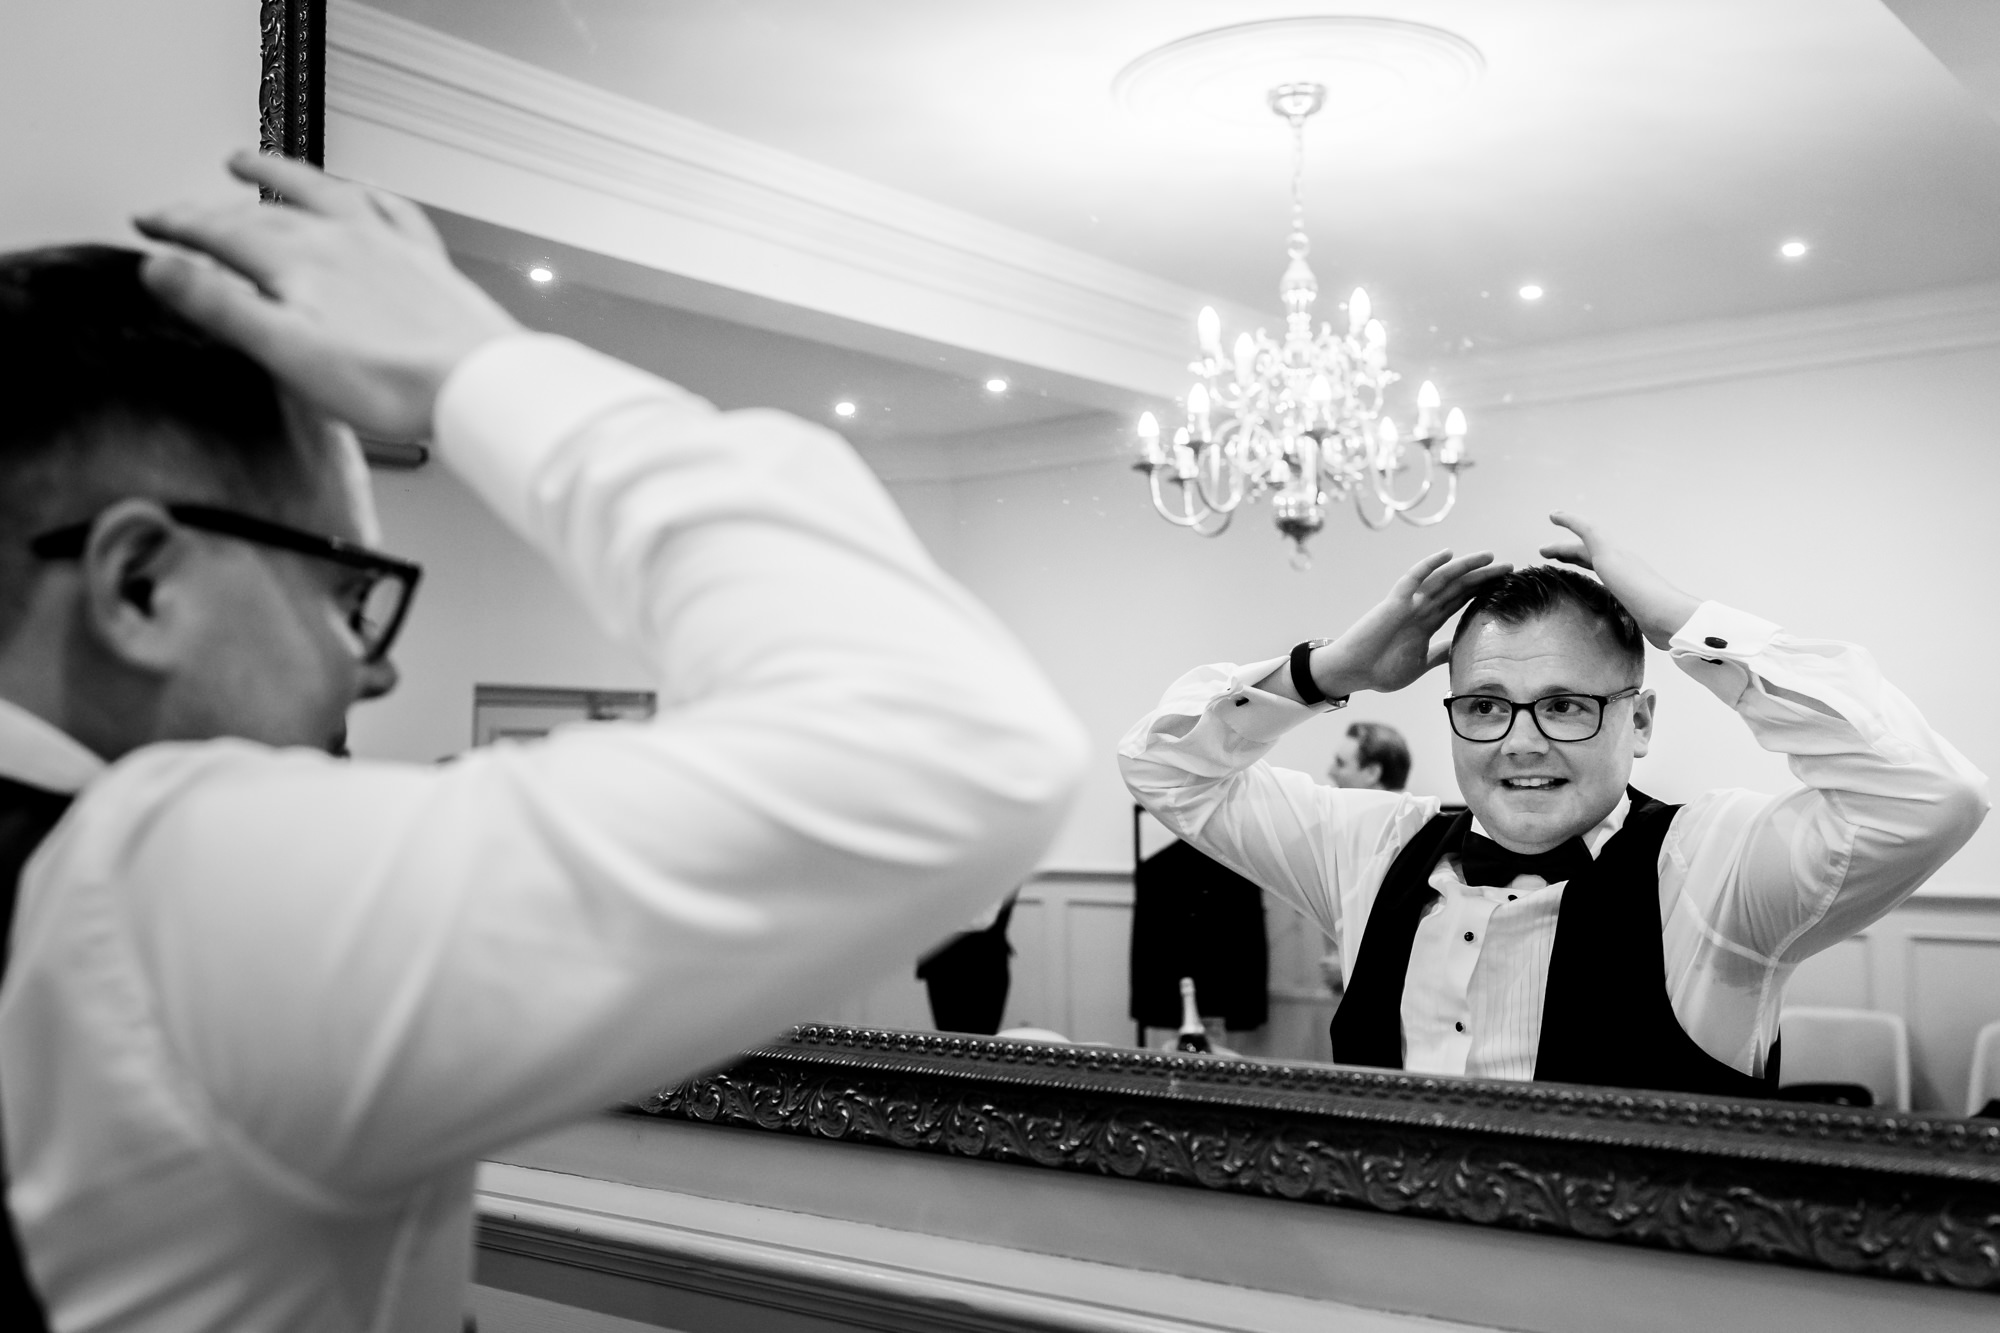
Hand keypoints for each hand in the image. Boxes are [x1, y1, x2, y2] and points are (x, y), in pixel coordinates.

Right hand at [134, 151, 519, 440]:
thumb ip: (221, 307)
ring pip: (323, 194)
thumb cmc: (391, 382)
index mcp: (299, 262)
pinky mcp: (426, 263)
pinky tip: (364, 192)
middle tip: (179, 209)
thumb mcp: (286, 350)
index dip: (177, 225)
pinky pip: (390, 211)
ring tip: (248, 163)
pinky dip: (366, 194)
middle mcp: (342, 240)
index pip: (220, 231)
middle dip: (212, 207)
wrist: (480, 385)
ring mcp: (387, 246)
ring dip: (280, 175)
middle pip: (262, 212)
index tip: (147, 222)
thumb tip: (162, 270)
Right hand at [1312, 549, 1513, 697]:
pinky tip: (1447, 554)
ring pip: (1442, 579)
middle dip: (1483, 577)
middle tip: (1509, 567)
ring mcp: (1408, 604)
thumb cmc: (1380, 670)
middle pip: (1458, 587)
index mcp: (1427, 622)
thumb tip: (1461, 649)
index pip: (1460, 601)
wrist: (1352, 672)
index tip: (1505, 585)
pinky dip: (1429, 565)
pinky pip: (1413, 579)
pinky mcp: (1394, 603)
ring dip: (1465, 567)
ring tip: (1489, 557)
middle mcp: (1421, 608)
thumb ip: (1440, 654)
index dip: (1482, 591)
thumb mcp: (1420, 664)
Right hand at [1538, 512, 1700, 648]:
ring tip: (1562, 564)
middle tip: (1545, 552)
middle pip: (1588, 550)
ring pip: (1595, 564)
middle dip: (1565, 548)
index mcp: (1613, 551)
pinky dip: (1588, 578)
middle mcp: (1618, 562)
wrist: (1664, 615)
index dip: (1569, 522)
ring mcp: (1624, 580)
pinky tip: (1586, 587)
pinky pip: (1601, 582)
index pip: (1586, 531)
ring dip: (1576, 561)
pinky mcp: (1628, 599)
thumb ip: (1589, 533)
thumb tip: (1564, 515)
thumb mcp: (1607, 553)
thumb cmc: (1636, 586)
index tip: (1552, 516)